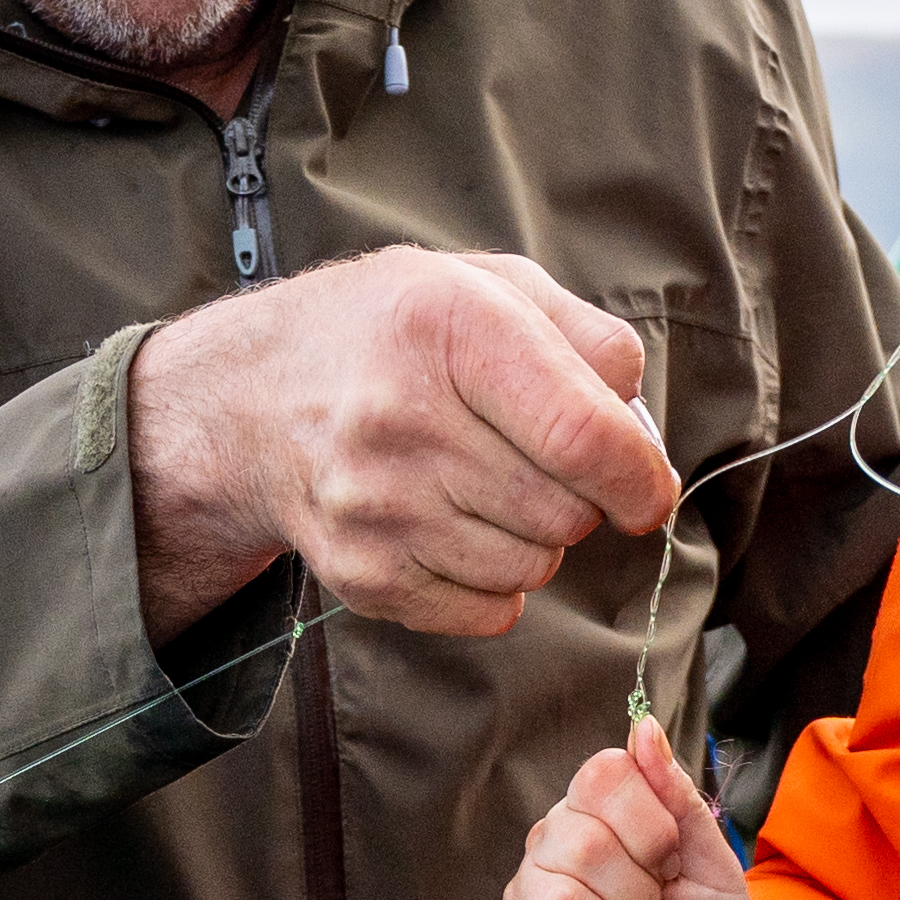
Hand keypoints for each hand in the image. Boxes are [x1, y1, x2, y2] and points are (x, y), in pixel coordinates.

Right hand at [126, 247, 680, 642]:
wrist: (251, 399)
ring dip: (535, 538)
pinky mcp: (363, 575)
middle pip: (565, 511)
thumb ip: (587, 340)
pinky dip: (494, 582)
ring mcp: (374, 506)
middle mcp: (401, 417)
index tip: (648, 492)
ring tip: (481, 485)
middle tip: (533, 462)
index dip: (639, 478)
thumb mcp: (487, 287)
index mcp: (445, 325)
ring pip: (533, 566)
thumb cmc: (392, 337)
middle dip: (578, 498)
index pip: (581, 436)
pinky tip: (451, 526)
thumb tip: (642, 435)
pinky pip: (490, 612)